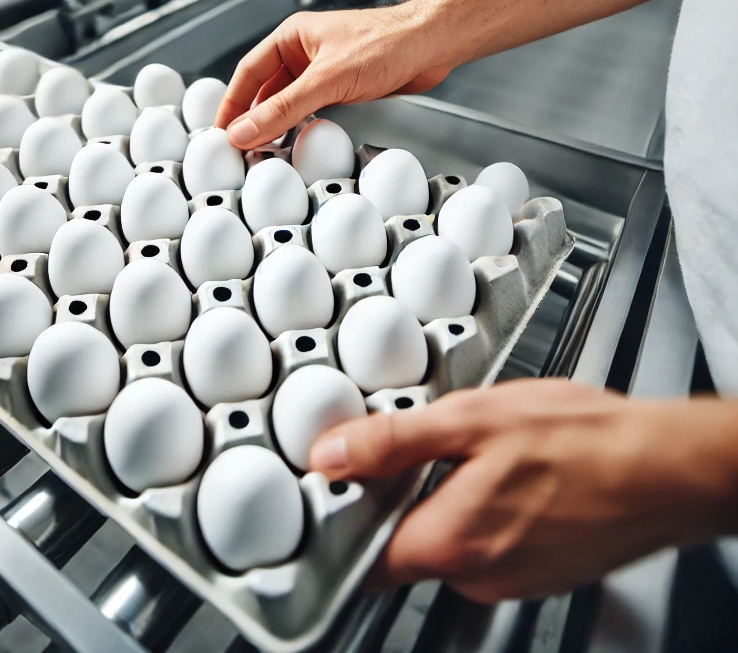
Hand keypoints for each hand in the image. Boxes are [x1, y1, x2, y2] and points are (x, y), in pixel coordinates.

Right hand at [214, 6, 450, 149]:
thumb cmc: (387, 43)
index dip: (231, 103)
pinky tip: (296, 143)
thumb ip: (284, 109)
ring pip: (287, 102)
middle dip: (251, 118)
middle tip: (239, 148)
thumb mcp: (328, 80)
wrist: (433, 44)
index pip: (247, 72)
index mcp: (291, 36)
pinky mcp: (342, 86)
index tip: (221, 132)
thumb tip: (245, 131)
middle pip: (264, 89)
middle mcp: (304, 52)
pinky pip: (310, 109)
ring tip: (263, 152)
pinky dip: (299, 127)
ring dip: (275, 125)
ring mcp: (323, 70)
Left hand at [307, 379, 737, 602]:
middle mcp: (475, 576)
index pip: (360, 555)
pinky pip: (484, 539)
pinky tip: (509, 469)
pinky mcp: (536, 569)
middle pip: (402, 542)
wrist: (666, 467)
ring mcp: (509, 578)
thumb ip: (390, 442)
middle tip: (420, 444)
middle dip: (399, 493)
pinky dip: (482, 504)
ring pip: (445, 537)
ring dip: (444, 494)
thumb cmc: (582, 442)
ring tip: (478, 452)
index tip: (338, 481)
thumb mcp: (469, 419)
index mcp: (448, 542)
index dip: (341, 515)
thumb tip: (331, 453)